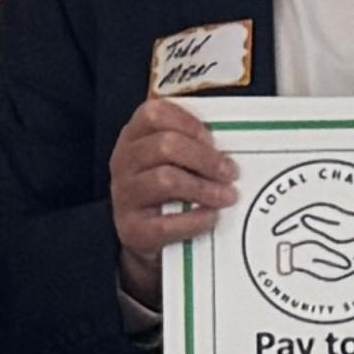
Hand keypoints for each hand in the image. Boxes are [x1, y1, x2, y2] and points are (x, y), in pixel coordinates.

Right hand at [110, 96, 240, 305]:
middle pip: (164, 145)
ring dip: (204, 188)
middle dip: (205, 158)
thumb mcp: (174, 162)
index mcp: (134, 138)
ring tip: (227, 196)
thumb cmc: (168, 192)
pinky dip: (195, 220)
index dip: (189, 124)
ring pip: (165, 180)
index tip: (213, 140)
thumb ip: (193, 147)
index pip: (154, 114)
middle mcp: (123, 162)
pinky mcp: (132, 230)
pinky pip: (166, 224)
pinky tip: (211, 217)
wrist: (146, 238)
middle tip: (231, 172)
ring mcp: (125, 196)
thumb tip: (229, 147)